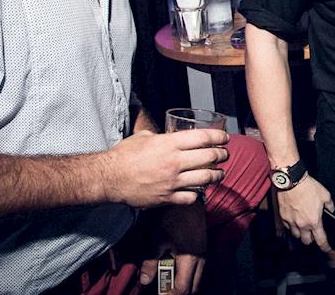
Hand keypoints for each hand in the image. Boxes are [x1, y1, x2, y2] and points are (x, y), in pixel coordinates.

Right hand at [103, 129, 228, 207]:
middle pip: (209, 158)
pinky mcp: (167, 197)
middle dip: (222, 156)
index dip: (219, 137)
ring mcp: (172, 181)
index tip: (225, 138)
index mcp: (170, 144)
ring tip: (220, 173)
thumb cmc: (124, 155)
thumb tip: (166, 136)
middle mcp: (174, 162)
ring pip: (205, 179)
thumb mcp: (143, 137)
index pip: (203, 138)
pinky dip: (198, 194)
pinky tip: (200, 191)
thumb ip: (160, 136)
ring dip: (217, 175)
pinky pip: (191, 197)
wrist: (109, 178)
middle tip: (224, 155)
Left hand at [139, 204, 206, 294]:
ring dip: (184, 284)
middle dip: (179, 292)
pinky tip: (176, 269)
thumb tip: (145, 280)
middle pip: (193, 288)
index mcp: (189, 259)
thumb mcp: (158, 240)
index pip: (182, 288)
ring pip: (197, 280)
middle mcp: (200, 260)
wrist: (188, 202)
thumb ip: (151, 262)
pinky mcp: (203, 250)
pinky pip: (198, 270)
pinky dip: (188, 275)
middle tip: (165, 291)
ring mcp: (204, 255)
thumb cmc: (172, 218)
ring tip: (169, 281)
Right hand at [276, 175, 333, 251]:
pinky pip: (287, 226)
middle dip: (311, 240)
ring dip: (300, 233)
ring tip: (303, 227)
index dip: (325, 247)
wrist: (292, 180)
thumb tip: (331, 209)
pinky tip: (294, 220)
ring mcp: (291, 221)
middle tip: (313, 234)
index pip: (321, 240)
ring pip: (296, 235)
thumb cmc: (308, 187)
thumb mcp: (325, 194)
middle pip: (306, 241)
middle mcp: (302, 224)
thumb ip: (330, 205)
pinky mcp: (283, 216)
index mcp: (314, 221)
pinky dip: (291, 226)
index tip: (327, 249)